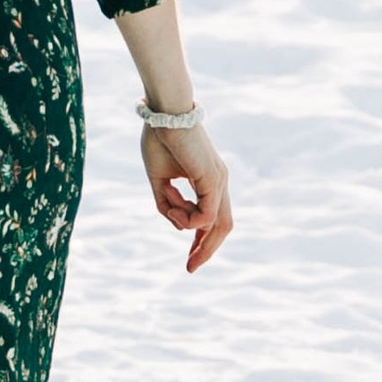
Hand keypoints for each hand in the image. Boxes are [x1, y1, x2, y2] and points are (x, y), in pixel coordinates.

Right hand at [142, 119, 232, 273]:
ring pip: (218, 224)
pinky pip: (206, 215)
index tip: (190, 260)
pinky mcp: (213, 179)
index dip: (202, 241)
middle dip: (207, 250)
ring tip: (181, 239)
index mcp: (209, 179)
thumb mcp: (159, 178)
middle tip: (190, 269)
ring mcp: (219, 181)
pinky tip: (172, 209)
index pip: (213, 218)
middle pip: (223, 227)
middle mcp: (219, 182)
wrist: (164, 112)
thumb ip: (166, 203)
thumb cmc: (160, 138)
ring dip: (196, 236)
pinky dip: (188, 219)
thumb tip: (175, 223)